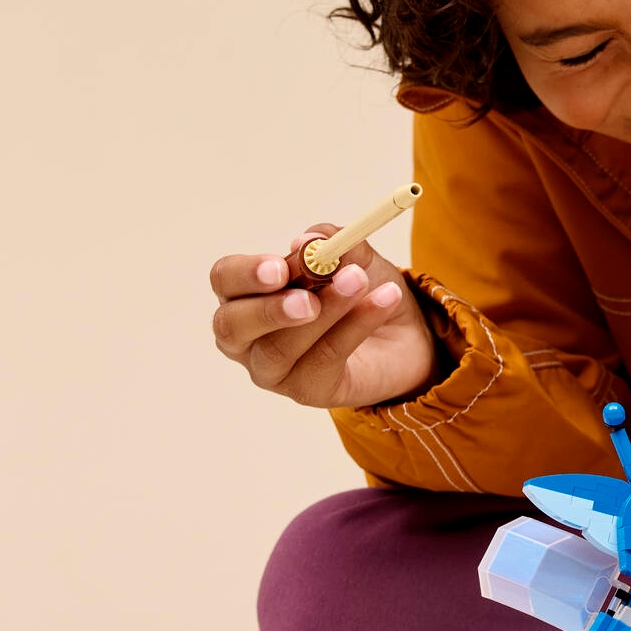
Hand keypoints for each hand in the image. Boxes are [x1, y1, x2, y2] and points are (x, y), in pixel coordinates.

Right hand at [207, 228, 433, 408]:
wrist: (406, 332)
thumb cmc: (362, 289)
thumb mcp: (352, 256)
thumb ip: (333, 243)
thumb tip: (308, 240)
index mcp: (245, 293)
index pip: (225, 279)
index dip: (246, 273)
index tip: (280, 267)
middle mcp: (247, 336)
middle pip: (231, 326)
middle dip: (268, 310)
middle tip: (308, 297)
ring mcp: (272, 369)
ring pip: (279, 348)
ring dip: (323, 313)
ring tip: (359, 282)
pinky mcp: (307, 390)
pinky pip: (324, 359)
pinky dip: (356, 326)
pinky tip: (384, 300)